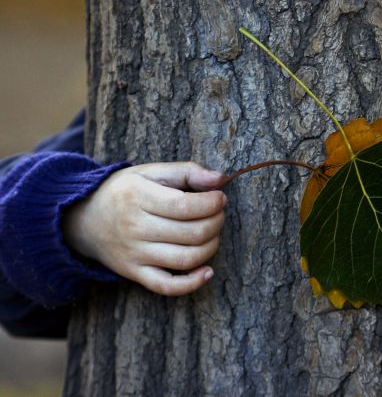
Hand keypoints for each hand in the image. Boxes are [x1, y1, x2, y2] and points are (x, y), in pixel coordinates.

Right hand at [62, 162, 226, 295]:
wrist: (84, 220)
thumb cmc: (125, 192)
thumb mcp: (150, 172)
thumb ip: (186, 171)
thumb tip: (220, 179)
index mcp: (138, 196)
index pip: (185, 205)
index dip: (212, 203)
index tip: (220, 198)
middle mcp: (134, 227)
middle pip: (191, 233)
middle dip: (216, 222)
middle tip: (218, 214)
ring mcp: (134, 254)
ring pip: (185, 259)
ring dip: (211, 247)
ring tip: (213, 234)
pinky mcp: (134, 273)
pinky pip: (166, 286)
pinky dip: (192, 283)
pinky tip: (207, 271)